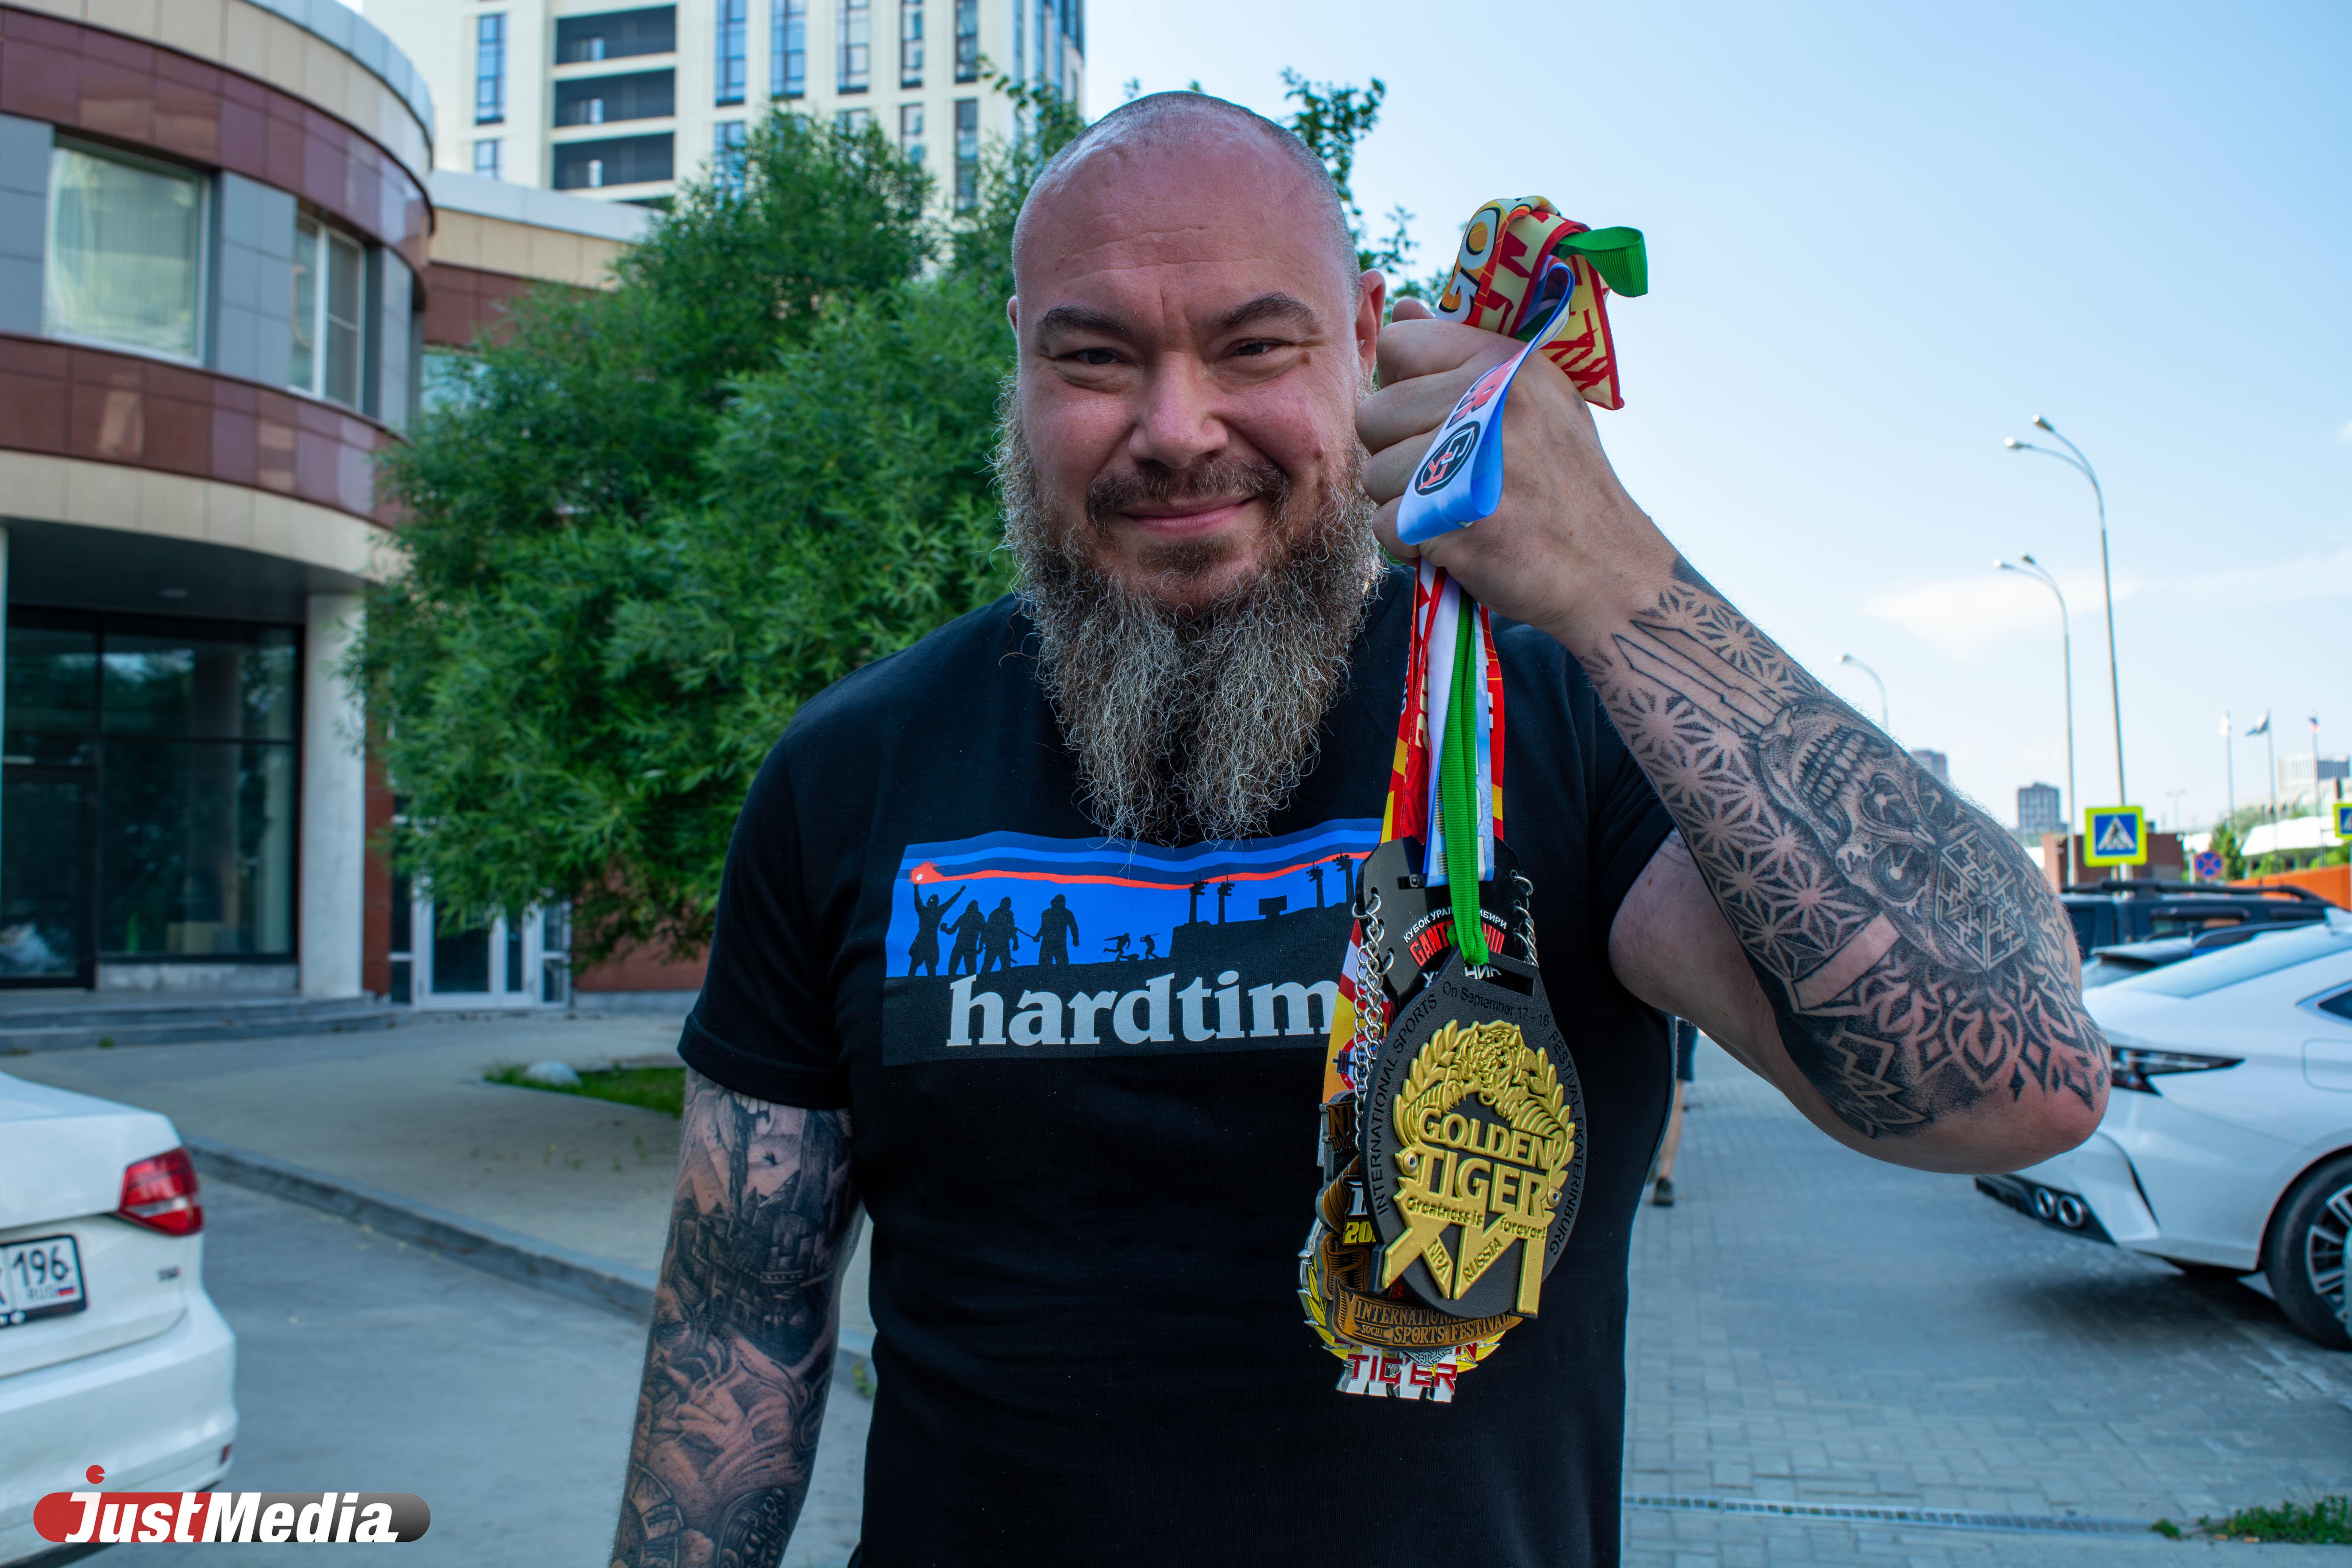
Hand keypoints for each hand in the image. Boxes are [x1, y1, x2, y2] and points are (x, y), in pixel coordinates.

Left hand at [1357, 297, 1677, 650]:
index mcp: (1505, 363)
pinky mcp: (1459, 523)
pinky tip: (1451, 543)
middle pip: (1374, 414)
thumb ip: (1462, 354)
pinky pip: (1386, 526)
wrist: (1608, 568)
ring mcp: (1475, 463)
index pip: (1400, 344)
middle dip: (1396, 453)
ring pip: (1375, 474)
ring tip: (1453, 510)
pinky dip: (1408, 544)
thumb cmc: (1562, 482)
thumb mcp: (1532, 399)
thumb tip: (1401, 306)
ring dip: (1402, 502)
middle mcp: (1491, 402)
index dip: (1403, 387)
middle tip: (1445, 476)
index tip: (1435, 419)